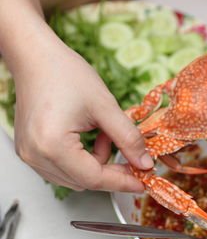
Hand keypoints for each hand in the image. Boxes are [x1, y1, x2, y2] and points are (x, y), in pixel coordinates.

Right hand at [11, 41, 152, 191]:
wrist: (37, 57)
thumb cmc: (66, 74)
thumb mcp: (105, 106)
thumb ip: (128, 138)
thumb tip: (144, 164)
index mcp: (52, 145)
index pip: (94, 178)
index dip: (122, 181)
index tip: (143, 181)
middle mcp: (35, 156)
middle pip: (84, 181)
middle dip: (112, 170)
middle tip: (130, 152)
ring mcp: (30, 154)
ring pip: (75, 177)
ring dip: (98, 163)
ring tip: (105, 133)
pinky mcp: (31, 150)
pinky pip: (64, 167)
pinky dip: (84, 159)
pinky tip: (91, 136)